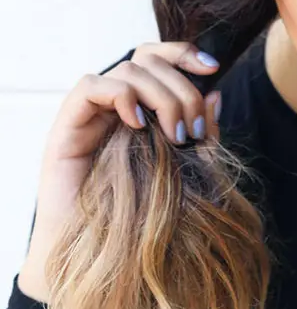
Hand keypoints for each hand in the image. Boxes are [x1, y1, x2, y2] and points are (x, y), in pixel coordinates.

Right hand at [19, 42, 222, 302]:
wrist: (102, 255)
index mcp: (144, 108)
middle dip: (182, 89)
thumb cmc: (146, 214)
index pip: (159, 58)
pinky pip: (92, 87)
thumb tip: (217, 96)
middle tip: (191, 131)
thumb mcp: (187, 167)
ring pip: (128, 70)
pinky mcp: (68, 126)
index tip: (213, 67)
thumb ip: (200, 133)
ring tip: (173, 137)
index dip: (185, 53)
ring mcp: (92, 114)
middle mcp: (117, 105)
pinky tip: (137, 125)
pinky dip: (120, 96)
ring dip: (161, 97)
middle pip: (149, 61)